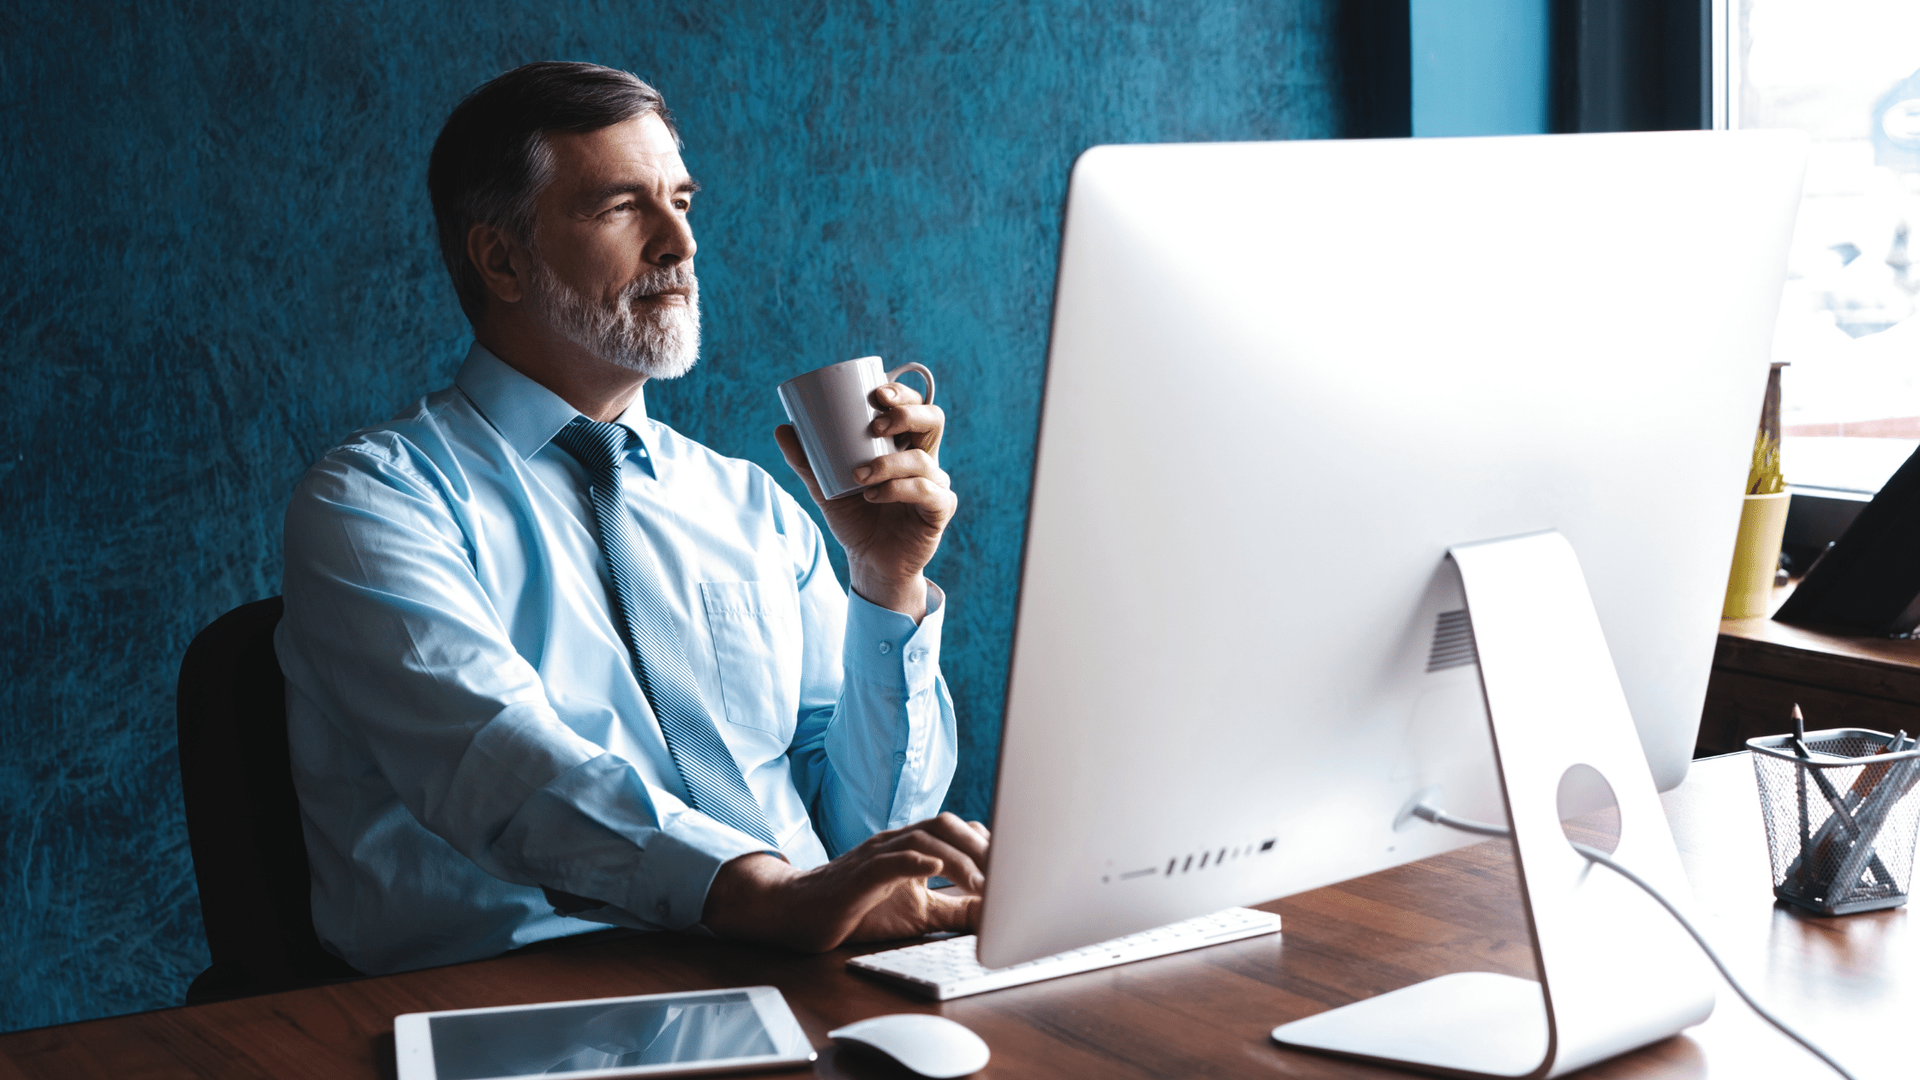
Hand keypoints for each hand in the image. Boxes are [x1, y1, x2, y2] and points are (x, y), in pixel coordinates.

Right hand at [701, 813, 990, 951]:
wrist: (803, 913)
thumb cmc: (859, 910)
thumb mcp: (918, 913)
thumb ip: (954, 910)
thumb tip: (995, 917)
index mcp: (914, 847)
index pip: (958, 831)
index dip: (988, 844)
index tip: (1016, 866)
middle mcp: (898, 842)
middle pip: (946, 824)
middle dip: (981, 847)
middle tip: (1008, 875)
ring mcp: (878, 854)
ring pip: (923, 839)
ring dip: (958, 859)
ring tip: (982, 884)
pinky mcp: (859, 874)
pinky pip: (889, 859)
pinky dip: (914, 860)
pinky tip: (935, 867)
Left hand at [775, 380, 954, 620]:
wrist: (869, 562)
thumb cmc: (855, 519)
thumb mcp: (825, 487)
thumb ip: (807, 461)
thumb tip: (782, 428)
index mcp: (903, 445)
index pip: (915, 406)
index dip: (903, 393)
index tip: (876, 393)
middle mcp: (925, 459)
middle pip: (934, 419)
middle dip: (906, 414)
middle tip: (874, 426)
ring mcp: (936, 484)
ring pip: (924, 459)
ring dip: (889, 464)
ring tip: (858, 476)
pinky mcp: (939, 510)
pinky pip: (927, 492)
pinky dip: (899, 489)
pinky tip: (874, 495)